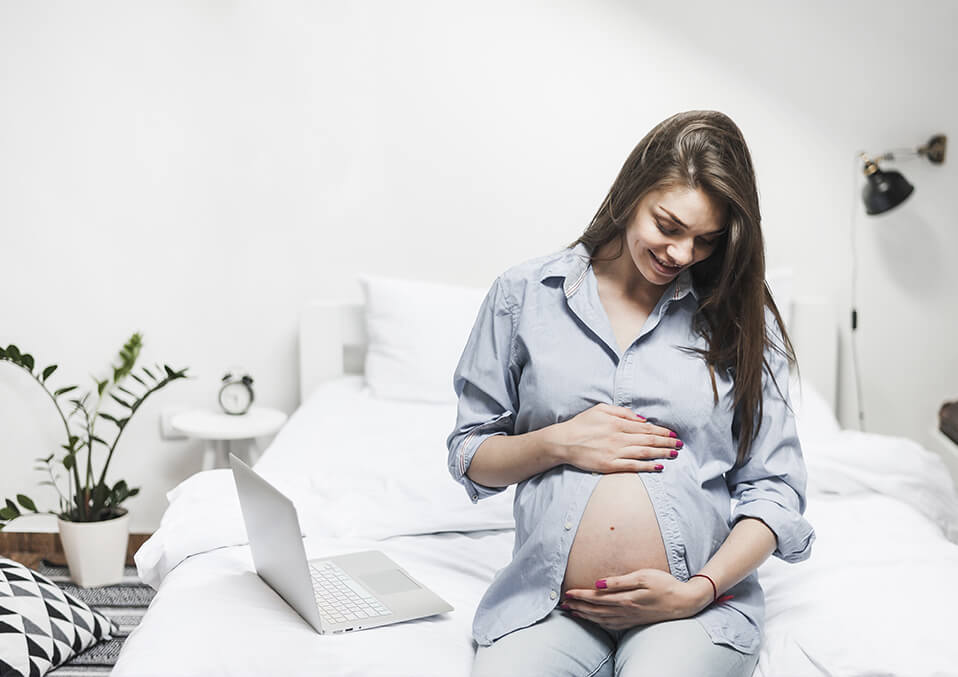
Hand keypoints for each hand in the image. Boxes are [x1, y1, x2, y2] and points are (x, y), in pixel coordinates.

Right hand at [551, 403, 681, 473]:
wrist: (563, 442)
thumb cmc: (581, 424)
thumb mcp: (600, 409)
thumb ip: (622, 412)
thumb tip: (641, 419)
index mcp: (618, 423)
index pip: (645, 427)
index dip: (661, 431)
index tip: (673, 433)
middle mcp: (619, 437)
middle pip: (648, 439)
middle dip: (667, 442)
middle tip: (680, 444)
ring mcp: (615, 452)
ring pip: (644, 452)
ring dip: (662, 453)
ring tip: (675, 453)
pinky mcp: (610, 465)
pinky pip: (633, 466)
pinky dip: (647, 466)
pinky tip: (659, 466)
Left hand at [560, 569, 708, 630]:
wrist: (683, 602)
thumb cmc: (664, 584)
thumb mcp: (642, 576)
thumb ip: (619, 581)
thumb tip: (598, 583)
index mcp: (625, 598)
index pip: (596, 598)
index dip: (580, 595)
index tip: (567, 592)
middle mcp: (625, 611)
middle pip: (596, 610)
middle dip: (578, 606)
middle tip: (563, 603)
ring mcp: (630, 618)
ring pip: (602, 619)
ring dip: (586, 615)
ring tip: (572, 612)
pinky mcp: (634, 621)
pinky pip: (611, 625)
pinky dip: (599, 623)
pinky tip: (593, 620)